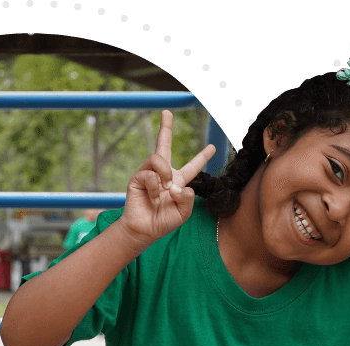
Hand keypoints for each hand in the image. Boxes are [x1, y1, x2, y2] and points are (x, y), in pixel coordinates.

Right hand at [121, 110, 216, 247]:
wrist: (144, 229)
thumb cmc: (164, 222)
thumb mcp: (183, 213)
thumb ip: (187, 199)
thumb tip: (177, 185)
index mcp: (178, 182)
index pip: (192, 167)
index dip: (202, 157)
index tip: (212, 147)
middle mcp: (164, 174)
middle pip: (164, 145)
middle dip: (165, 128)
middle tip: (166, 112)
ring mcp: (150, 174)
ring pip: (158, 157)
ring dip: (164, 172)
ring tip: (164, 188)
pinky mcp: (138, 178)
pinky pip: (149, 172)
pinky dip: (153, 185)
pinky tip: (152, 196)